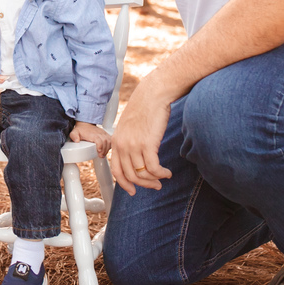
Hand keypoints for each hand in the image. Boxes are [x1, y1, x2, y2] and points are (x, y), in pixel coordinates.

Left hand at [70, 122, 111, 157]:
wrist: (85, 124)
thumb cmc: (80, 130)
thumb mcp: (74, 132)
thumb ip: (73, 136)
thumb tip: (76, 141)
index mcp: (93, 134)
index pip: (99, 140)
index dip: (100, 146)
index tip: (99, 152)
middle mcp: (99, 133)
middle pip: (106, 142)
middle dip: (104, 150)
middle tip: (101, 156)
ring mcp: (103, 134)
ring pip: (109, 141)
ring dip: (108, 148)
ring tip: (103, 154)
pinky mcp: (106, 134)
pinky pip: (111, 139)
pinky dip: (111, 145)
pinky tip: (108, 149)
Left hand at [111, 77, 174, 194]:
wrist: (153, 94)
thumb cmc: (145, 108)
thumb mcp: (130, 126)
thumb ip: (129, 142)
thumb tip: (136, 159)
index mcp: (116, 141)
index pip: (116, 170)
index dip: (124, 184)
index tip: (132, 190)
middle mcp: (122, 145)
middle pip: (130, 176)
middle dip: (144, 185)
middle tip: (155, 186)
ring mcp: (134, 145)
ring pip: (143, 174)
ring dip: (154, 180)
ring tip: (163, 178)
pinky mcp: (148, 144)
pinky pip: (154, 168)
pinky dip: (161, 173)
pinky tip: (167, 173)